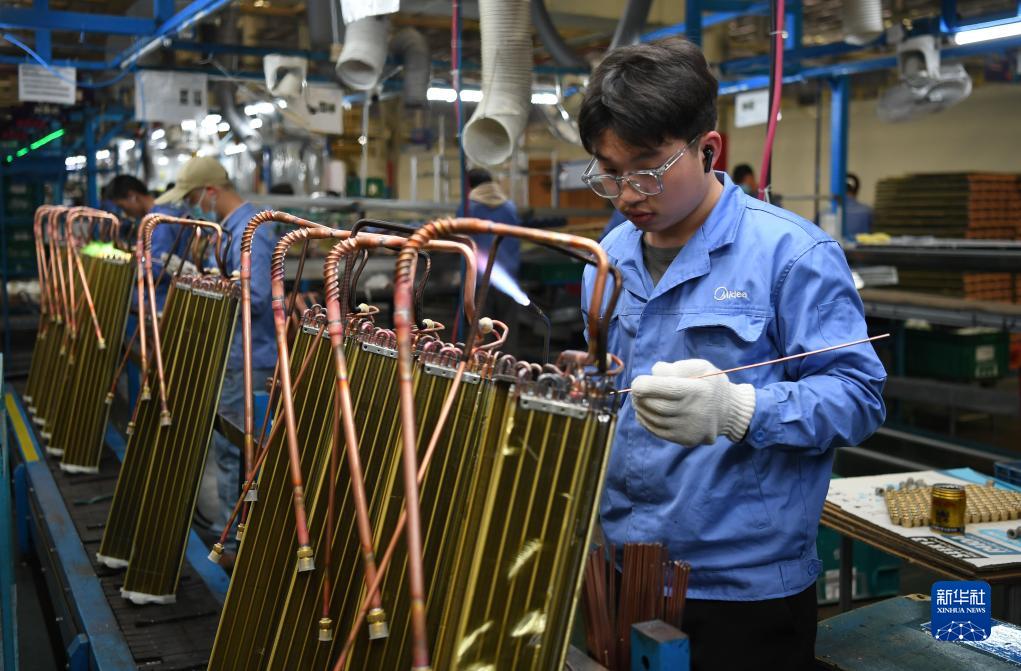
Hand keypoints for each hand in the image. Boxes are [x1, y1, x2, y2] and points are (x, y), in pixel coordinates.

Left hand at [631, 359, 755, 446]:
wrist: (729, 412)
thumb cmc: (711, 385)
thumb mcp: (701, 367)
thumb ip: (677, 367)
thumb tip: (654, 372)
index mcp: (696, 391)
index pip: (663, 389)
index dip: (643, 385)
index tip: (637, 382)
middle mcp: (692, 412)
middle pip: (655, 405)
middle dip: (640, 397)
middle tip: (636, 391)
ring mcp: (688, 428)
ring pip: (654, 419)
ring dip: (641, 409)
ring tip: (639, 401)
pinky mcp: (684, 439)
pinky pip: (658, 431)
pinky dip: (646, 421)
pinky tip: (644, 413)